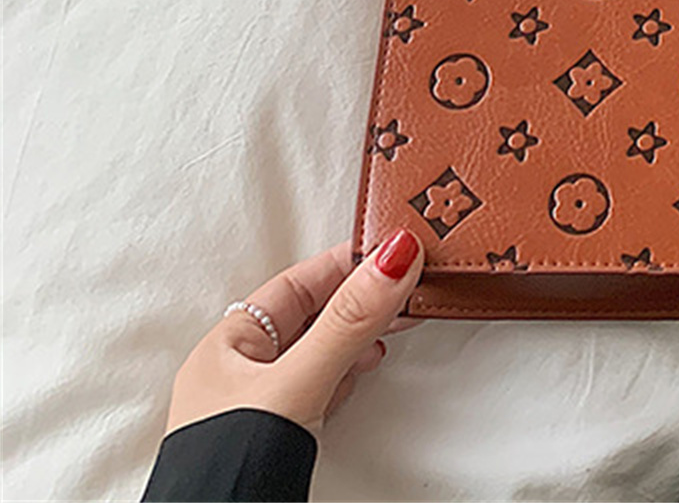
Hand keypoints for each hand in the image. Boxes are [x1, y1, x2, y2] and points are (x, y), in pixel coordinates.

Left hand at [165, 231, 422, 434]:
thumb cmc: (232, 468)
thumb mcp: (300, 381)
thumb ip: (348, 321)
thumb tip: (395, 256)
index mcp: (228, 343)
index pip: (299, 282)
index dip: (347, 263)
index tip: (397, 249)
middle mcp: (240, 370)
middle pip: (312, 315)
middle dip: (361, 298)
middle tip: (410, 283)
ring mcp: (260, 406)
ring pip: (319, 351)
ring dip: (358, 335)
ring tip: (397, 322)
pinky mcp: (279, 437)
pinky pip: (320, 386)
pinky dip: (349, 372)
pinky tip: (364, 372)